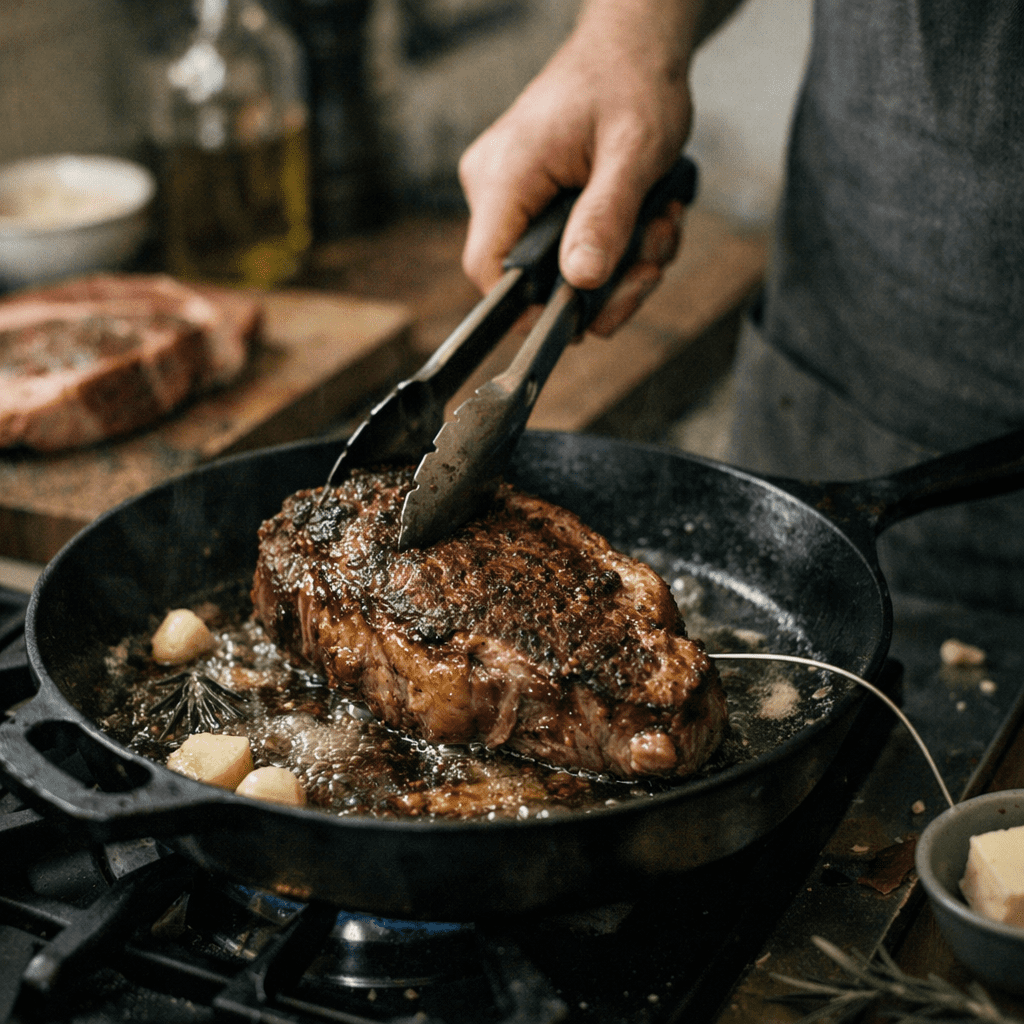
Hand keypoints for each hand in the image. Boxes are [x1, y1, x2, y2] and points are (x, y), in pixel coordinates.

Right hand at [458, 0, 697, 335]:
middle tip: (651, 257)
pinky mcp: (533, 197)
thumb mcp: (633, 154)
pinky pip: (566, 246)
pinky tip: (644, 217)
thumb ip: (605, 218)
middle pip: (532, 278)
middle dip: (603, 282)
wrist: (636, 44)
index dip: (532, 309)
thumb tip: (579, 280)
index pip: (488, 271)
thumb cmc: (632, 80)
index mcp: (505, 175)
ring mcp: (512, 192)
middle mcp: (494, 186)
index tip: (587, 317)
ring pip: (557, 267)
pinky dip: (613, 243)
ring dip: (619, 262)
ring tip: (657, 224)